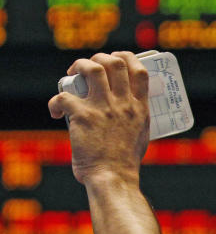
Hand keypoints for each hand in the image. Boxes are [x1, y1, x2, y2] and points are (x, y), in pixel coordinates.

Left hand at [48, 52, 149, 184]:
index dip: (127, 57)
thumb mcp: (141, 134)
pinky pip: (63, 96)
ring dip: (79, 65)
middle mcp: (124, 104)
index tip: (117, 57)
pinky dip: (55, 102)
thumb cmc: (125, 161)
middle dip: (100, 57)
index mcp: (140, 108)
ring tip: (72, 73)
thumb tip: (126, 108)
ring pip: (92, 69)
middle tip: (89, 65)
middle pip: (115, 63)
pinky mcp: (83, 116)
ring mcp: (104, 108)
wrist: (113, 177)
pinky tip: (56, 112)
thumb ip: (136, 118)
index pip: (139, 71)